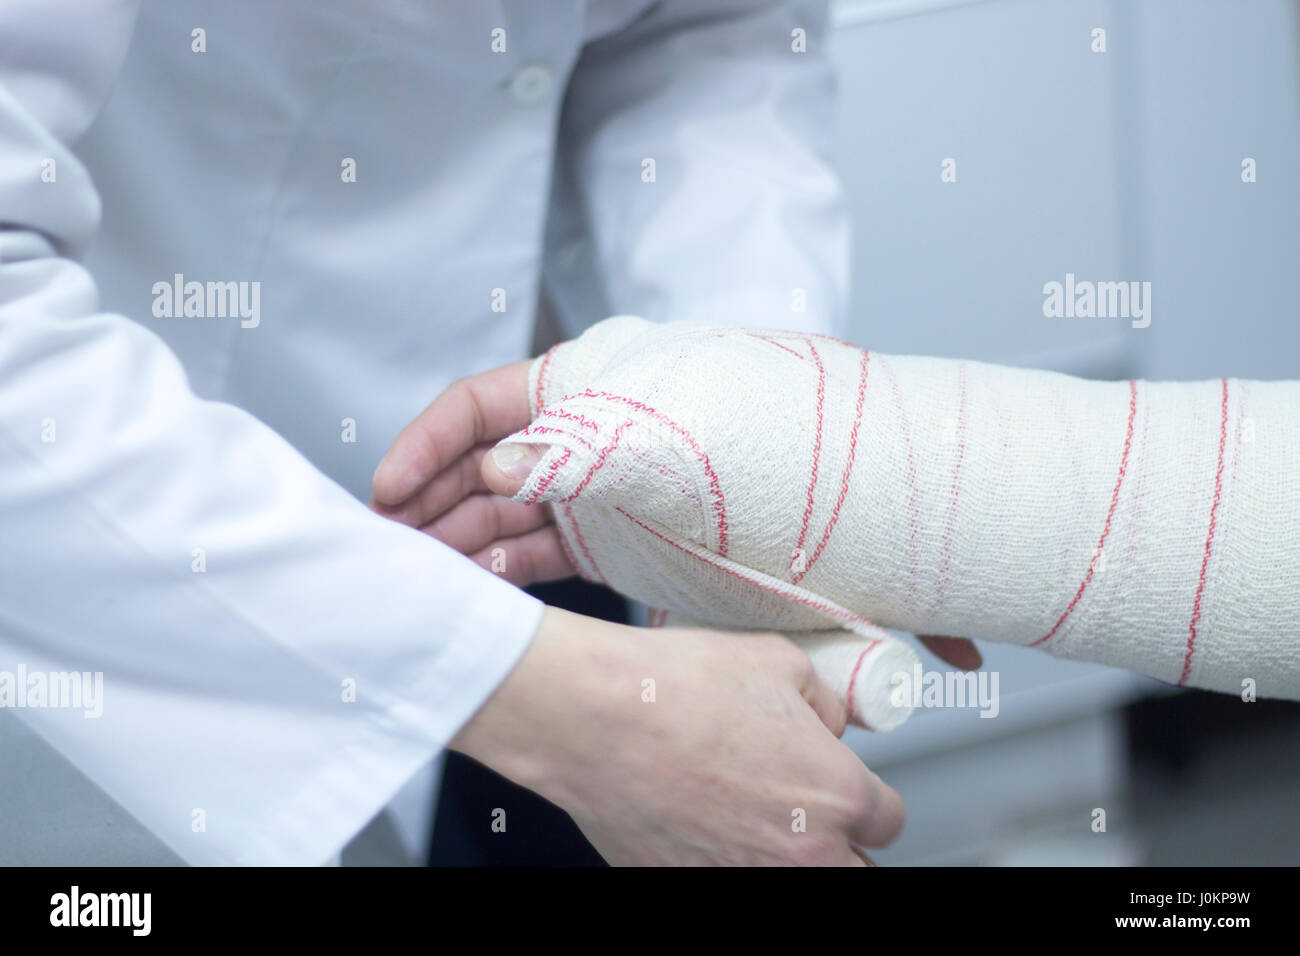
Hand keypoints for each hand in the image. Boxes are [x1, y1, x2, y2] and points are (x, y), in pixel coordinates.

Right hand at [371, 354, 982, 670]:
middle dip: (428, 501)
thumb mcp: (670, 443)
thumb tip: (502, 467)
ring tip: (413, 579)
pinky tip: (470, 591)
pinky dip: (500, 571)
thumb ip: (581, 451)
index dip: (428, 441)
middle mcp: (590, 439)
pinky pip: (539, 552)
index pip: (488, 402)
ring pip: (502, 512)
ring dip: (454, 542)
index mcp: (596, 391)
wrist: (857, 505)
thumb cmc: (781, 451)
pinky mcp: (618, 544)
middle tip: (384, 547)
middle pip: (482, 463)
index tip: (388, 485)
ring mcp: (601, 493)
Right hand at [452, 606, 904, 864]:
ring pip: (791, 883)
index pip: (888, 821)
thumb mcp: (777, 662)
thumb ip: (822, 700)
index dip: (866, 798)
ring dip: (782, 858)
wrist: (593, 717)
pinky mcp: (684, 886)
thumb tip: (826, 722)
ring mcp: (742, 882)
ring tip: (748, 819)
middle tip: (804, 814)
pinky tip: (699, 825)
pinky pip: (723, 879)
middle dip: (837, 844)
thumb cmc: (676, 687)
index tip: (847, 788)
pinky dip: (721, 860)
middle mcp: (799, 856)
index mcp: (835, 796)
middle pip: (855, 873)